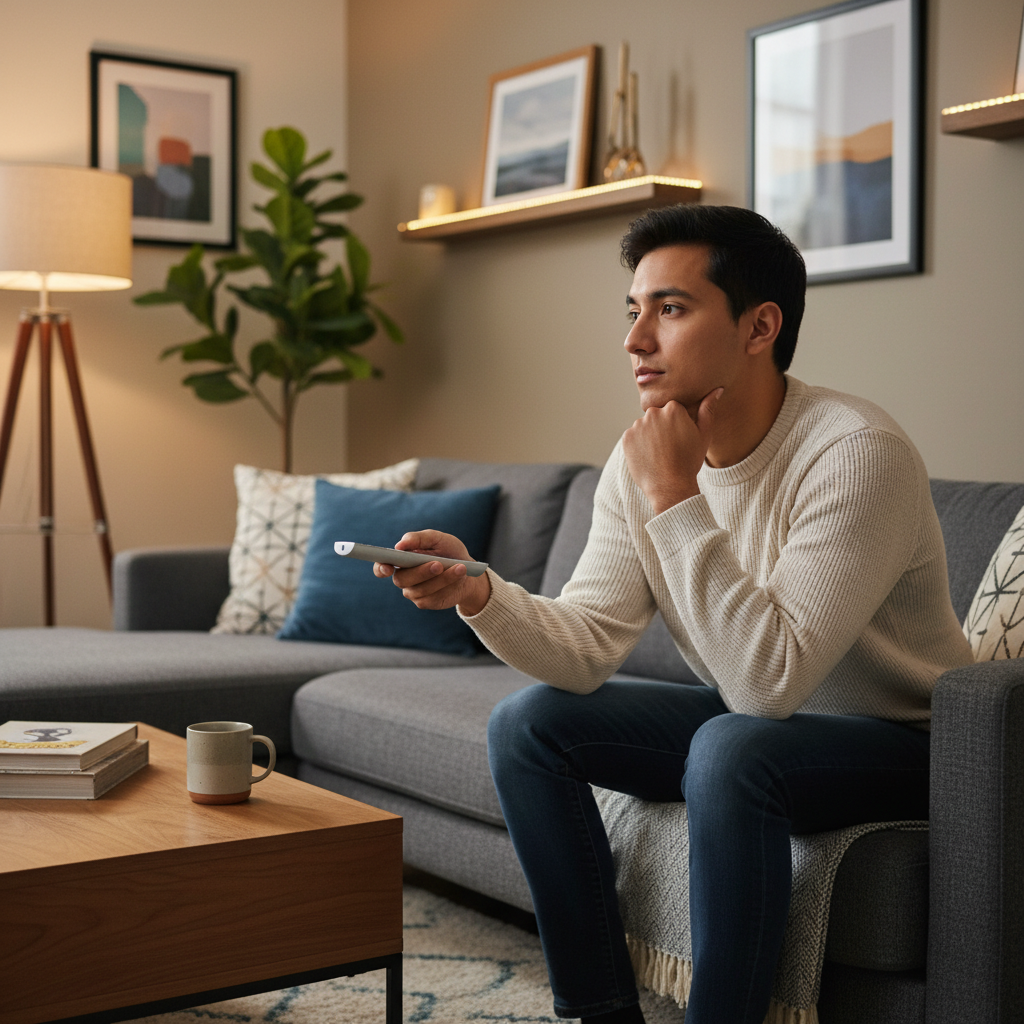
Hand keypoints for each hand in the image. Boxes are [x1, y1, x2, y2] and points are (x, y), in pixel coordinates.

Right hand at [373, 530, 491, 614]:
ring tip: (459, 567)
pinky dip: (448, 586)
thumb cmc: (449, 552)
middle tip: (438, 564)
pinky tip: (460, 577)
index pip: (382, 566)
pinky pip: (433, 598)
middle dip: (421, 572)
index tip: (388, 568)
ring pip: (421, 589)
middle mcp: (404, 577)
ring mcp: (413, 592)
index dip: (381, 568)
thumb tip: (400, 545)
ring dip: (442, 579)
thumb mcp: (438, 539)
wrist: (468, 570)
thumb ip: (418, 539)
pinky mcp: (426, 602)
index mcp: (401, 560)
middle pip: (402, 579)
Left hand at [622, 388, 722, 514]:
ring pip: (644, 427)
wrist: (670, 486)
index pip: (672, 410)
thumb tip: (717, 389)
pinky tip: (648, 457)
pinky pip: (632, 437)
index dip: (677, 426)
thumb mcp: (704, 435)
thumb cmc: (690, 461)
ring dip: (649, 437)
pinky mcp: (626, 438)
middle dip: (662, 429)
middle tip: (669, 448)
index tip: (680, 440)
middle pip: (657, 416)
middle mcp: (653, 412)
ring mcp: (638, 425)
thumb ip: (708, 409)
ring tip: (659, 454)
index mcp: (673, 408)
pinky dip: (638, 446)